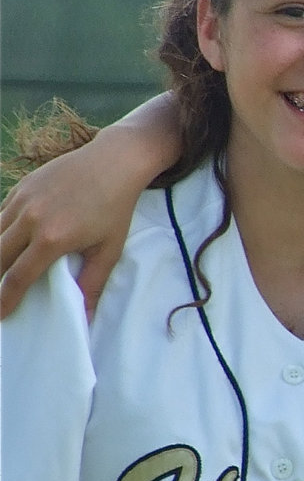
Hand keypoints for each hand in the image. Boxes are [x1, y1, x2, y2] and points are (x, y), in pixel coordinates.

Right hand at [1, 149, 128, 320]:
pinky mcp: (19, 188)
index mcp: (52, 239)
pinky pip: (0, 216)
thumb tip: (87, 317)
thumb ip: (94, 284)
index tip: (0, 316)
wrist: (113, 162)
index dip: (5, 299)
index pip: (19, 277)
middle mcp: (29, 220)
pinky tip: (4, 245)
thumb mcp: (110, 250)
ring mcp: (21, 201)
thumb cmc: (116, 208)